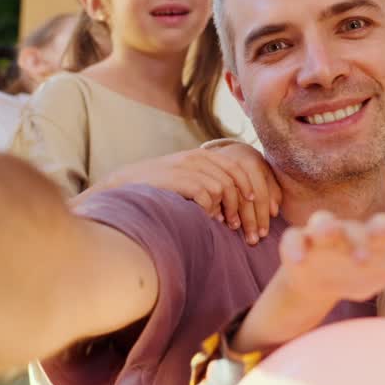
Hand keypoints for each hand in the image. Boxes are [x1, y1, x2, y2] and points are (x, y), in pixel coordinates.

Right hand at [92, 144, 280, 243]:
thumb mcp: (187, 179)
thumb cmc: (159, 189)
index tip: (261, 209)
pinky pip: (206, 193)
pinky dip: (211, 208)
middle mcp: (198, 156)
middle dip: (247, 205)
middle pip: (238, 177)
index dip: (256, 188)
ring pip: (224, 187)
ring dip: (229, 209)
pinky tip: (208, 219)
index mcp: (204, 155)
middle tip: (248, 228)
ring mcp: (187, 165)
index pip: (242, 166)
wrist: (123, 186)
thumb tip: (238, 204)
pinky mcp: (177, 178)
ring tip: (227, 225)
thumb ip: (209, 183)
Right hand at [277, 211, 384, 304]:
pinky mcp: (297, 247)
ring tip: (325, 235)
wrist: (321, 281)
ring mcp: (320, 237)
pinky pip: (292, 241)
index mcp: (370, 234)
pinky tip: (297, 259)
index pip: (381, 225)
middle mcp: (347, 231)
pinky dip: (293, 248)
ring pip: (321, 223)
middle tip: (363, 256)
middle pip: (352, 226)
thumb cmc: (361, 267)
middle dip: (357, 238)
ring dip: (324, 228)